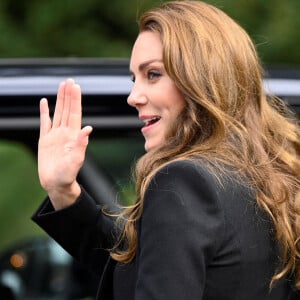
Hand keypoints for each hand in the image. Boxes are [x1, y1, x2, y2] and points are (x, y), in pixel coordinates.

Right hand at [38, 78, 92, 208]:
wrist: (56, 184)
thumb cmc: (67, 175)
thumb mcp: (76, 160)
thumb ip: (81, 144)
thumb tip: (88, 128)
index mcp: (73, 136)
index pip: (75, 113)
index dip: (75, 100)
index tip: (76, 87)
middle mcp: (65, 133)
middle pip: (67, 110)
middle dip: (68, 95)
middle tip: (69, 81)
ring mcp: (55, 135)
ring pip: (57, 112)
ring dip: (59, 99)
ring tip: (61, 86)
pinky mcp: (45, 140)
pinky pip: (44, 123)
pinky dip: (44, 112)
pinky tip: (44, 102)